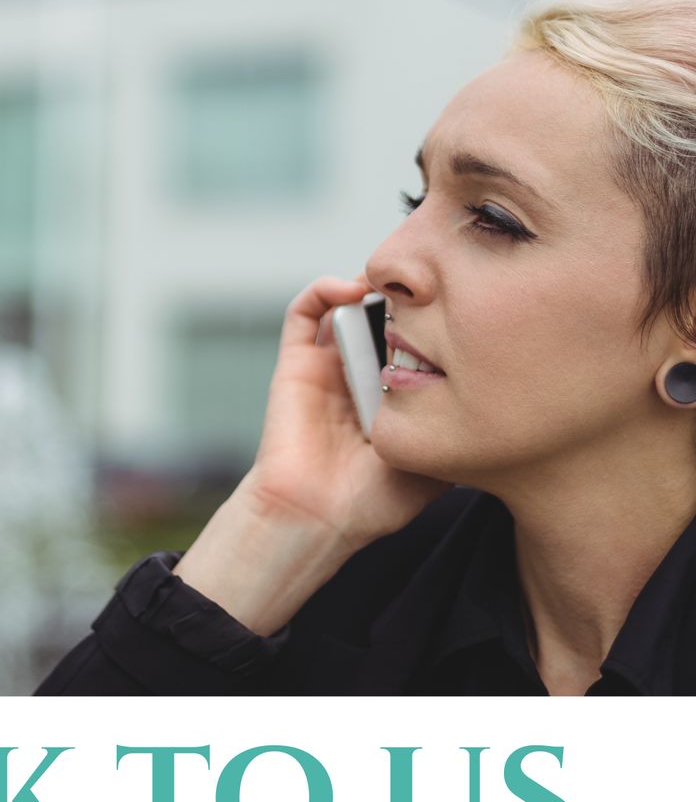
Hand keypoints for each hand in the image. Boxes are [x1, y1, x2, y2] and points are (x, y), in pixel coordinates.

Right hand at [240, 274, 451, 554]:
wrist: (318, 518)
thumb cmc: (372, 502)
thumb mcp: (439, 466)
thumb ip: (461, 433)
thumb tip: (505, 406)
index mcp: (390, 395)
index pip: (414, 340)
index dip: (434, 317)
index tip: (464, 303)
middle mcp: (359, 374)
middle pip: (385, 315)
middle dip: (408, 296)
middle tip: (434, 284)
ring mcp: (327, 366)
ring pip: (348, 304)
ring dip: (372, 286)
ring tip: (398, 283)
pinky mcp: (296, 362)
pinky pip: (304, 310)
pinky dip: (326, 289)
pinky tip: (354, 290)